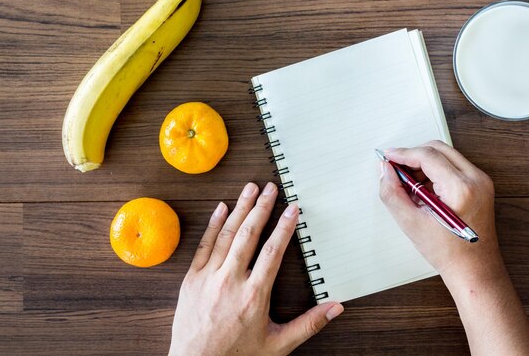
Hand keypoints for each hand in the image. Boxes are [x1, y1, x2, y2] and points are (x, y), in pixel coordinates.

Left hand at [168, 182, 343, 355]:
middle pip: (249, 235)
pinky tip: (221, 208)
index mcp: (254, 295)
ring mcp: (208, 277)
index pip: (273, 251)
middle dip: (262, 207)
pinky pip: (203, 245)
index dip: (284, 227)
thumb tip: (336, 308)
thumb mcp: (278, 345)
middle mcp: (230, 281)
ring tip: (250, 189)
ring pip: (226, 235)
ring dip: (240, 209)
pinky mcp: (192, 279)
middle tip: (271, 187)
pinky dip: (213, 224)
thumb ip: (308, 325)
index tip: (292, 208)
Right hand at [378, 140, 499, 280]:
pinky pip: (454, 166)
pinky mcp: (480, 185)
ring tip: (409, 186)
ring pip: (446, 155)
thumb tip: (385, 170)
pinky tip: (423, 191)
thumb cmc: (449, 253)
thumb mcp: (411, 223)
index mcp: (461, 188)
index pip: (427, 156)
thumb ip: (392, 193)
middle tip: (395, 169)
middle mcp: (476, 179)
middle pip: (438, 149)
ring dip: (424, 163)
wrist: (474, 270)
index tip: (387, 157)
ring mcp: (481, 181)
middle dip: (413, 155)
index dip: (403, 154)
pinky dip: (435, 171)